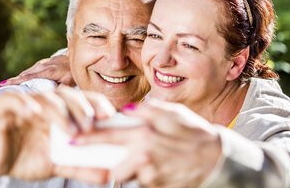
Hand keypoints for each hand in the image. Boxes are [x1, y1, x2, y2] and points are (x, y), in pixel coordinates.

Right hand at [0, 54, 73, 86]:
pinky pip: (32, 70)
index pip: (30, 77)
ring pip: (28, 71)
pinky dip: (24, 75)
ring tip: (5, 84)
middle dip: (14, 80)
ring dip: (17, 77)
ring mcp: (43, 63)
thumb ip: (60, 89)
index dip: (17, 81)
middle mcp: (44, 65)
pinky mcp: (44, 62)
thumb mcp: (70, 82)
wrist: (78, 58)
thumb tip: (50, 96)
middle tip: (1, 87)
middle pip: (26, 74)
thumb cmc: (74, 73)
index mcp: (49, 71)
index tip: (5, 85)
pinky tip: (18, 80)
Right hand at [0, 86, 114, 184]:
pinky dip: (24, 103)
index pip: (82, 99)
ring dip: (59, 111)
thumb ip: (81, 166)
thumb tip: (108, 175)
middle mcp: (46, 103)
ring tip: (69, 130)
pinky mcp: (4, 108)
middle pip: (67, 94)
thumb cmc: (28, 158)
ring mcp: (26, 103)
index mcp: (61, 111)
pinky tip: (34, 113)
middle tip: (89, 126)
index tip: (109, 115)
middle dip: (81, 108)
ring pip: (44, 96)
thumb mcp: (58, 163)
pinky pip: (13, 99)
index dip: (96, 103)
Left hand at [77, 98, 221, 187]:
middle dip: (111, 164)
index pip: (106, 137)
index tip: (72, 140)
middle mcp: (143, 158)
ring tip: (150, 160)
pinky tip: (159, 167)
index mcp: (145, 135)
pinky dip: (144, 176)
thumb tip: (125, 111)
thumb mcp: (173, 113)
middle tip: (117, 158)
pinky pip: (143, 183)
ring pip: (128, 177)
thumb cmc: (195, 132)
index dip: (86, 139)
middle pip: (112, 168)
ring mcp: (151, 176)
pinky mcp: (158, 187)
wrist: (217, 159)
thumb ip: (147, 110)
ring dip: (131, 171)